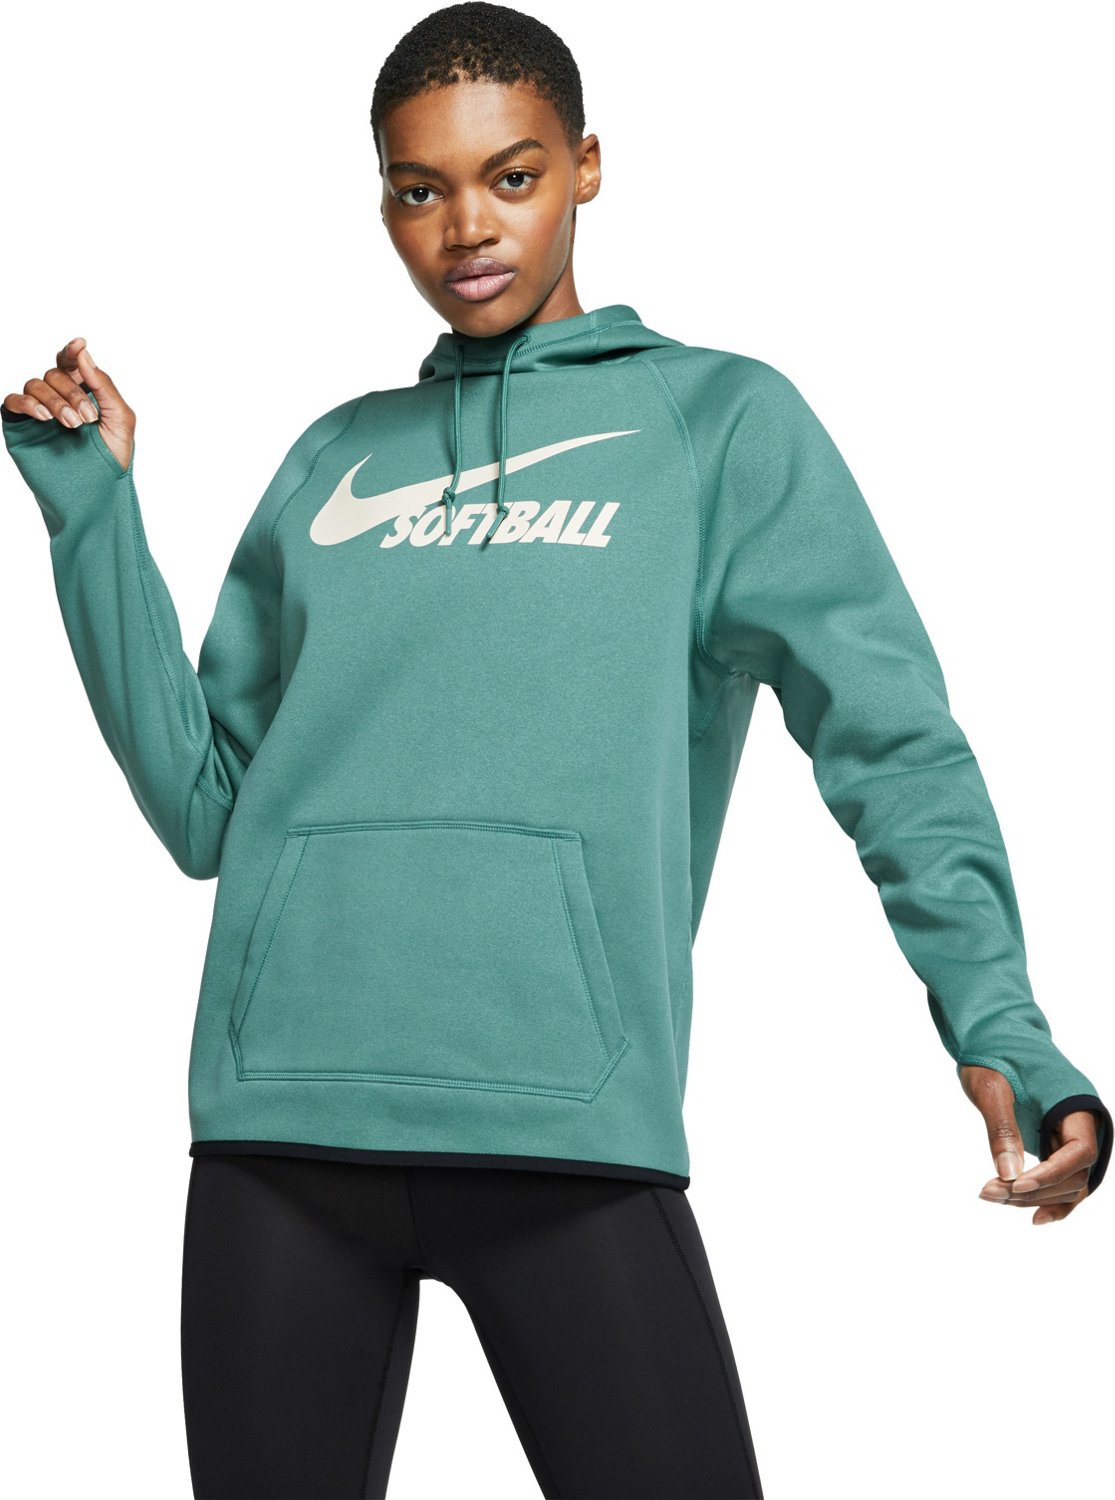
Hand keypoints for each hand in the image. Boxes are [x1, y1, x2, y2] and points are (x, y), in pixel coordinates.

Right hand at [3, 336, 133, 472]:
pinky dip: (27, 404)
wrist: (97, 493)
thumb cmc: (111, 460)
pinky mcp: (21, 426)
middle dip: (72, 392)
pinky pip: (13, 402)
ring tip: (72, 425)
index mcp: (83, 392)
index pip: (71, 363)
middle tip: (86, 418)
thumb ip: (104, 385)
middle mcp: (58, 398)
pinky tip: (44, 418)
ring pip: (35, 385)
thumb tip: (84, 353)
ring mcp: (38, 411)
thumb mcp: (120, 420)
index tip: (80, 345)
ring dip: (55, 401)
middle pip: (55, 374)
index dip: (72, 351)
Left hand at [960, 1063, 1096, 1223]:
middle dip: (1035, 1189)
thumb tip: (1010, 1175)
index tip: (1016, 1184)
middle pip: (1075, 1172)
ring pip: (1069, 1180)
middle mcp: (1082, 1119)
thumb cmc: (991, 1052)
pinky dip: (1049, 1197)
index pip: (1080, 1150)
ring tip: (992, 1195)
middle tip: (989, 1192)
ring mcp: (1072, 1132)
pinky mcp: (1057, 1141)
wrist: (991, 1033)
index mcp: (1075, 1099)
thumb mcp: (991, 1087)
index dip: (1052, 1173)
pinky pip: (1064, 1177)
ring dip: (1035, 1196)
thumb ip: (1002, 1129)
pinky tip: (1031, 1216)